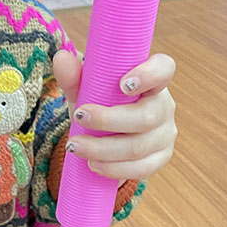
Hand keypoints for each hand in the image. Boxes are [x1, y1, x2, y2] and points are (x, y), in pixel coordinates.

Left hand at [52, 50, 177, 180]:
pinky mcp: (160, 158)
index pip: (163, 69)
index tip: (123, 84)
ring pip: (139, 146)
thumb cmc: (100, 104)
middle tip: (78, 117)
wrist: (105, 136)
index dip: (149, 75)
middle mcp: (164, 106)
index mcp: (152, 80)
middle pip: (146, 116)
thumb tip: (61, 58)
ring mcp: (165, 134)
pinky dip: (114, 168)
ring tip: (75, 146)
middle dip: (108, 120)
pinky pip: (142, 168)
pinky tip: (93, 164)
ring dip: (102, 149)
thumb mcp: (85, 91)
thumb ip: (74, 76)